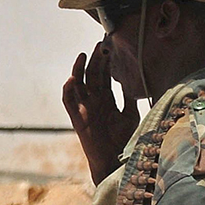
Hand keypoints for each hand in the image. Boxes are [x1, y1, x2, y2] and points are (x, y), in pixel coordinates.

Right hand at [61, 41, 138, 183]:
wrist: (115, 160)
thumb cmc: (123, 140)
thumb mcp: (130, 116)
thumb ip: (129, 99)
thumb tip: (135, 82)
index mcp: (106, 99)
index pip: (104, 75)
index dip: (106, 61)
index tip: (111, 46)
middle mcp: (94, 100)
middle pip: (92, 75)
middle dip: (95, 59)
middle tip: (101, 44)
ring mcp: (84, 108)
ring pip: (78, 83)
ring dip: (79, 68)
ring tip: (84, 54)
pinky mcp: (77, 118)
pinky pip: (69, 101)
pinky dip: (68, 90)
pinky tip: (72, 79)